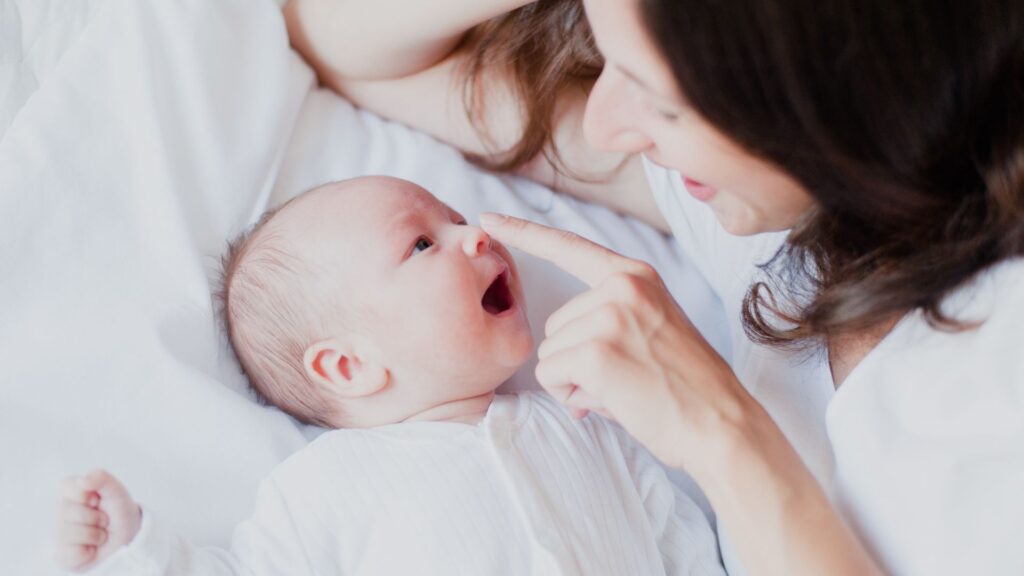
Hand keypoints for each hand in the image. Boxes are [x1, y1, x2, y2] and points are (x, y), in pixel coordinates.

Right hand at [55, 469, 141, 571]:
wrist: (129, 537)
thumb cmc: (119, 511)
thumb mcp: (116, 491)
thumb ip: (102, 478)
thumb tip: (82, 481)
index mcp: (69, 491)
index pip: (65, 488)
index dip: (88, 496)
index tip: (99, 500)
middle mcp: (60, 512)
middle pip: (67, 512)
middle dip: (95, 517)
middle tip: (104, 520)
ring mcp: (58, 533)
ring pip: (70, 534)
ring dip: (95, 535)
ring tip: (100, 533)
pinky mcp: (61, 554)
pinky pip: (71, 554)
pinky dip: (89, 552)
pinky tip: (92, 548)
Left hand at [480, 213, 754, 471]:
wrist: (721, 425)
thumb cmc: (688, 389)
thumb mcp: (652, 333)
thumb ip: (605, 329)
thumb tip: (558, 370)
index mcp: (636, 275)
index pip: (569, 247)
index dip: (524, 234)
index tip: (488, 220)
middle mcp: (621, 286)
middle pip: (554, 324)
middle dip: (575, 360)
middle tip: (624, 379)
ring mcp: (609, 316)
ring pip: (550, 354)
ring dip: (574, 381)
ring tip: (623, 389)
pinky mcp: (597, 352)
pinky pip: (551, 377)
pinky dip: (572, 397)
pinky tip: (611, 400)